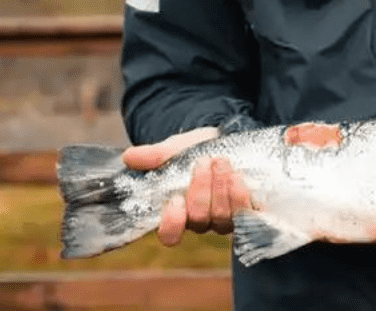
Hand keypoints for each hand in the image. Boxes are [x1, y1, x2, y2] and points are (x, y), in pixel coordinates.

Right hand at [121, 126, 250, 245]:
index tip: (174, 199)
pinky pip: (245, 212)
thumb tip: (129, 157)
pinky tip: (238, 176)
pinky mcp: (246, 210)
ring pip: (221, 217)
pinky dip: (240, 195)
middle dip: (200, 191)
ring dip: (220, 188)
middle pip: (198, 220)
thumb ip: (153, 156)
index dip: (172, 223)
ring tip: (220, 161)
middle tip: (203, 162)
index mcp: (177, 213)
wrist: (223, 141)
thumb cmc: (193, 151)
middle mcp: (201, 221)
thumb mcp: (172, 150)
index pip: (170, 235)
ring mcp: (225, 218)